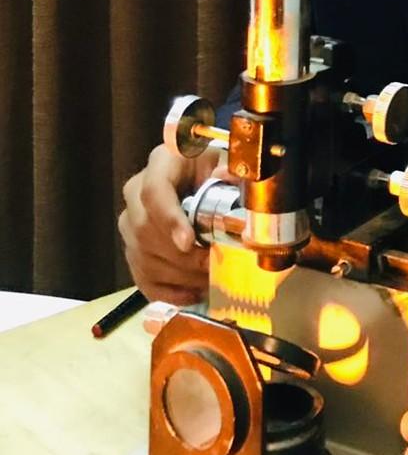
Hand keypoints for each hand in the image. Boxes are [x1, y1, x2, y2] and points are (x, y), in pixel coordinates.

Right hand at [118, 144, 222, 303]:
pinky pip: (142, 278)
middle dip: (180, 255)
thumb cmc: (213, 167)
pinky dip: (167, 292)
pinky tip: (193, 294)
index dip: (169, 220)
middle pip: (145, 230)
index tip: (188, 243)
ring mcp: (130, 223)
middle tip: (211, 265)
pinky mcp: (132, 249)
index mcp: (160, 163)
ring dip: (178, 275)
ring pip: (143, 257)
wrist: (199, 176)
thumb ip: (230, 168)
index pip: (154, 192)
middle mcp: (136, 192)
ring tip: (208, 280)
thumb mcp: (226, 160)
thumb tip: (223, 177)